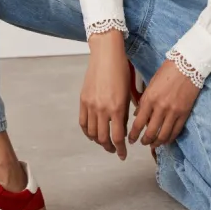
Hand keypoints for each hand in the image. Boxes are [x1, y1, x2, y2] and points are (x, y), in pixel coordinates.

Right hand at [79, 29, 130, 160]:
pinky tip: (92, 133)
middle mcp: (102, 109)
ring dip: (98, 141)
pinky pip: (83, 122)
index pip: (118, 137)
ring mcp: (91, 105)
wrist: (106, 54)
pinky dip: (87, 131)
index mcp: (117, 108)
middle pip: (103, 138)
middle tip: (114, 149)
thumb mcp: (127, 93)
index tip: (123, 155)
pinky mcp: (82, 100)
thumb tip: (122, 128)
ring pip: (92, 133)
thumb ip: (125, 113)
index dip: (120, 149)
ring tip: (104, 141)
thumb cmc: (121, 70)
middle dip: (110, 147)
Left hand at [128, 59, 200, 147]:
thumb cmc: (167, 72)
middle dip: (145, 141)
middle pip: (150, 132)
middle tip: (142, 143)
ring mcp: (173, 112)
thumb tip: (137, 116)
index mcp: (150, 99)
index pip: (139, 123)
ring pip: (163, 135)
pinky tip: (166, 140)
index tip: (131, 139)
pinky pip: (175, 131)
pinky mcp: (184, 113)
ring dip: (157, 143)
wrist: (188, 65)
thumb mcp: (151, 84)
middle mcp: (160, 107)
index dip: (134, 134)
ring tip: (153, 144)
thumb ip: (144, 101)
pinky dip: (170, 139)